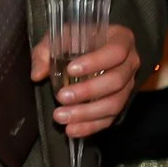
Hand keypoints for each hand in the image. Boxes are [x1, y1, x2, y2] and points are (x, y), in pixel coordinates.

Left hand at [33, 23, 138, 137]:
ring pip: (114, 104)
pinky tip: (72, 130)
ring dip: (87, 113)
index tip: (71, 70)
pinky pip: (110, 118)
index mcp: (120, 40)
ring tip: (62, 116)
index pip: (115, 52)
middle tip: (61, 97)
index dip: (95, 62)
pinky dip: (90, 126)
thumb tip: (37, 74)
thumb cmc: (77, 40)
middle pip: (116, 81)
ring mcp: (128, 86)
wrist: (90, 48)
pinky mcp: (120, 103)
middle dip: (88, 91)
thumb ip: (46, 52)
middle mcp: (130, 64)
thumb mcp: (60, 37)